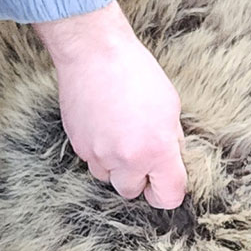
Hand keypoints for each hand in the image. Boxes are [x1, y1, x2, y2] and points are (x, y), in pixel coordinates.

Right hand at [34, 2, 187, 208]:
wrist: (94, 52)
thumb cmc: (137, 73)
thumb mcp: (170, 107)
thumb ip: (172, 141)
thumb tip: (171, 162)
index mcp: (157, 151)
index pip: (168, 198)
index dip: (169, 192)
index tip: (165, 182)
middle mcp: (127, 159)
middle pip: (132, 192)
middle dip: (139, 178)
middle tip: (142, 152)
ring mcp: (98, 154)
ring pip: (109, 178)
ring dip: (116, 166)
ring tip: (121, 134)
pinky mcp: (78, 145)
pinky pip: (92, 161)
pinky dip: (99, 151)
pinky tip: (105, 126)